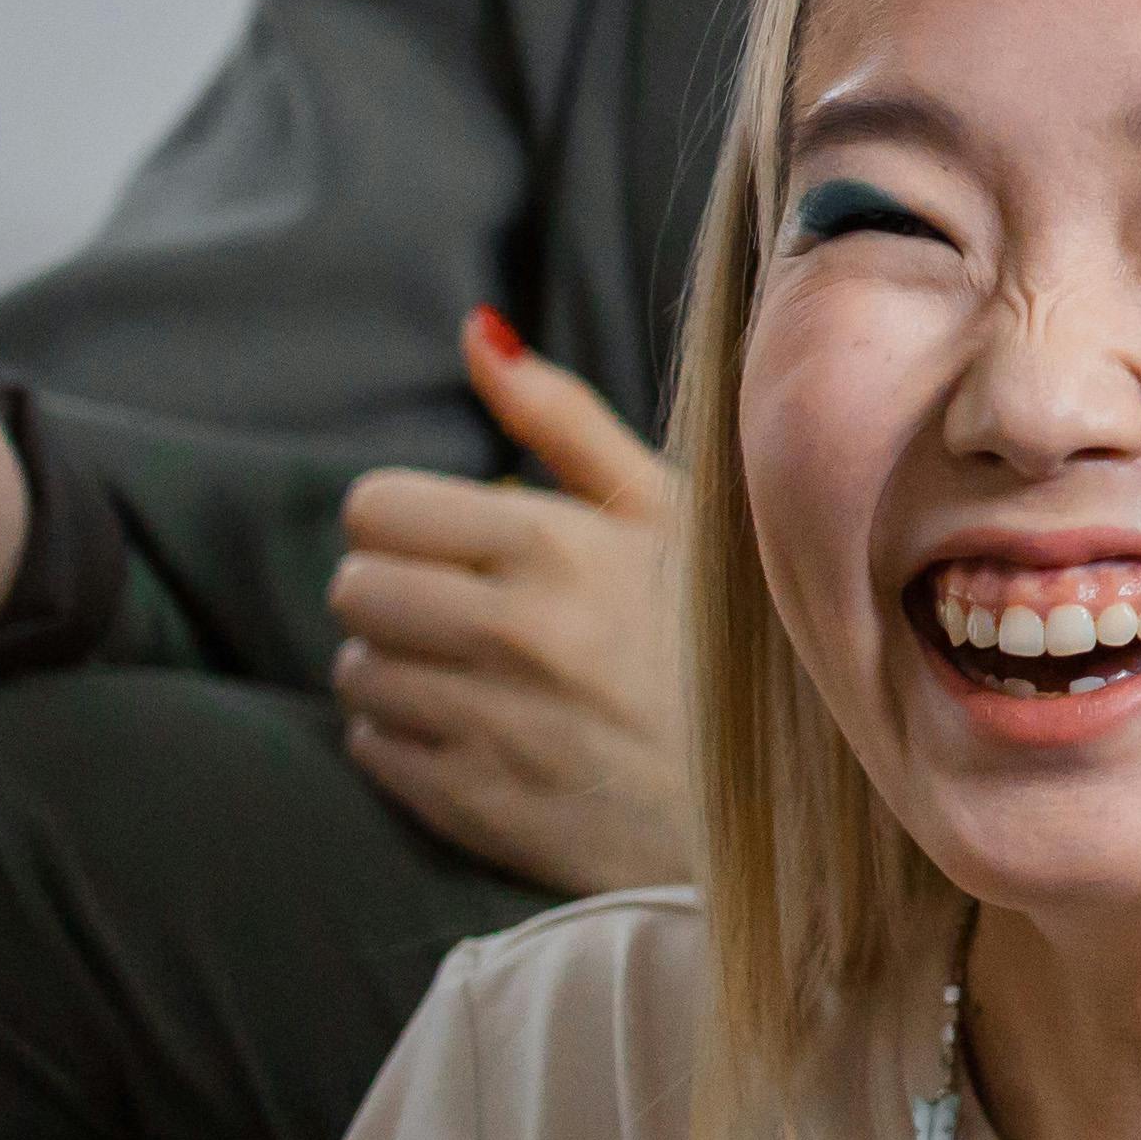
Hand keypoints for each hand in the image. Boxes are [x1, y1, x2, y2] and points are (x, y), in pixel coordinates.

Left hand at [333, 310, 692, 892]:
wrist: (785, 807)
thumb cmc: (723, 639)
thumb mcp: (670, 512)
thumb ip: (562, 420)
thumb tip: (475, 332)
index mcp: (561, 546)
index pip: (377, 508)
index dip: (411, 523)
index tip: (460, 545)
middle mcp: (516, 633)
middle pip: (355, 588)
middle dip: (400, 594)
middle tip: (469, 614)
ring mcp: (492, 726)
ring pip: (359, 671)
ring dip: (403, 668)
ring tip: (483, 678)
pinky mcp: (477, 807)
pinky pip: (374, 750)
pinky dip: (409, 739)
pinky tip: (484, 734)